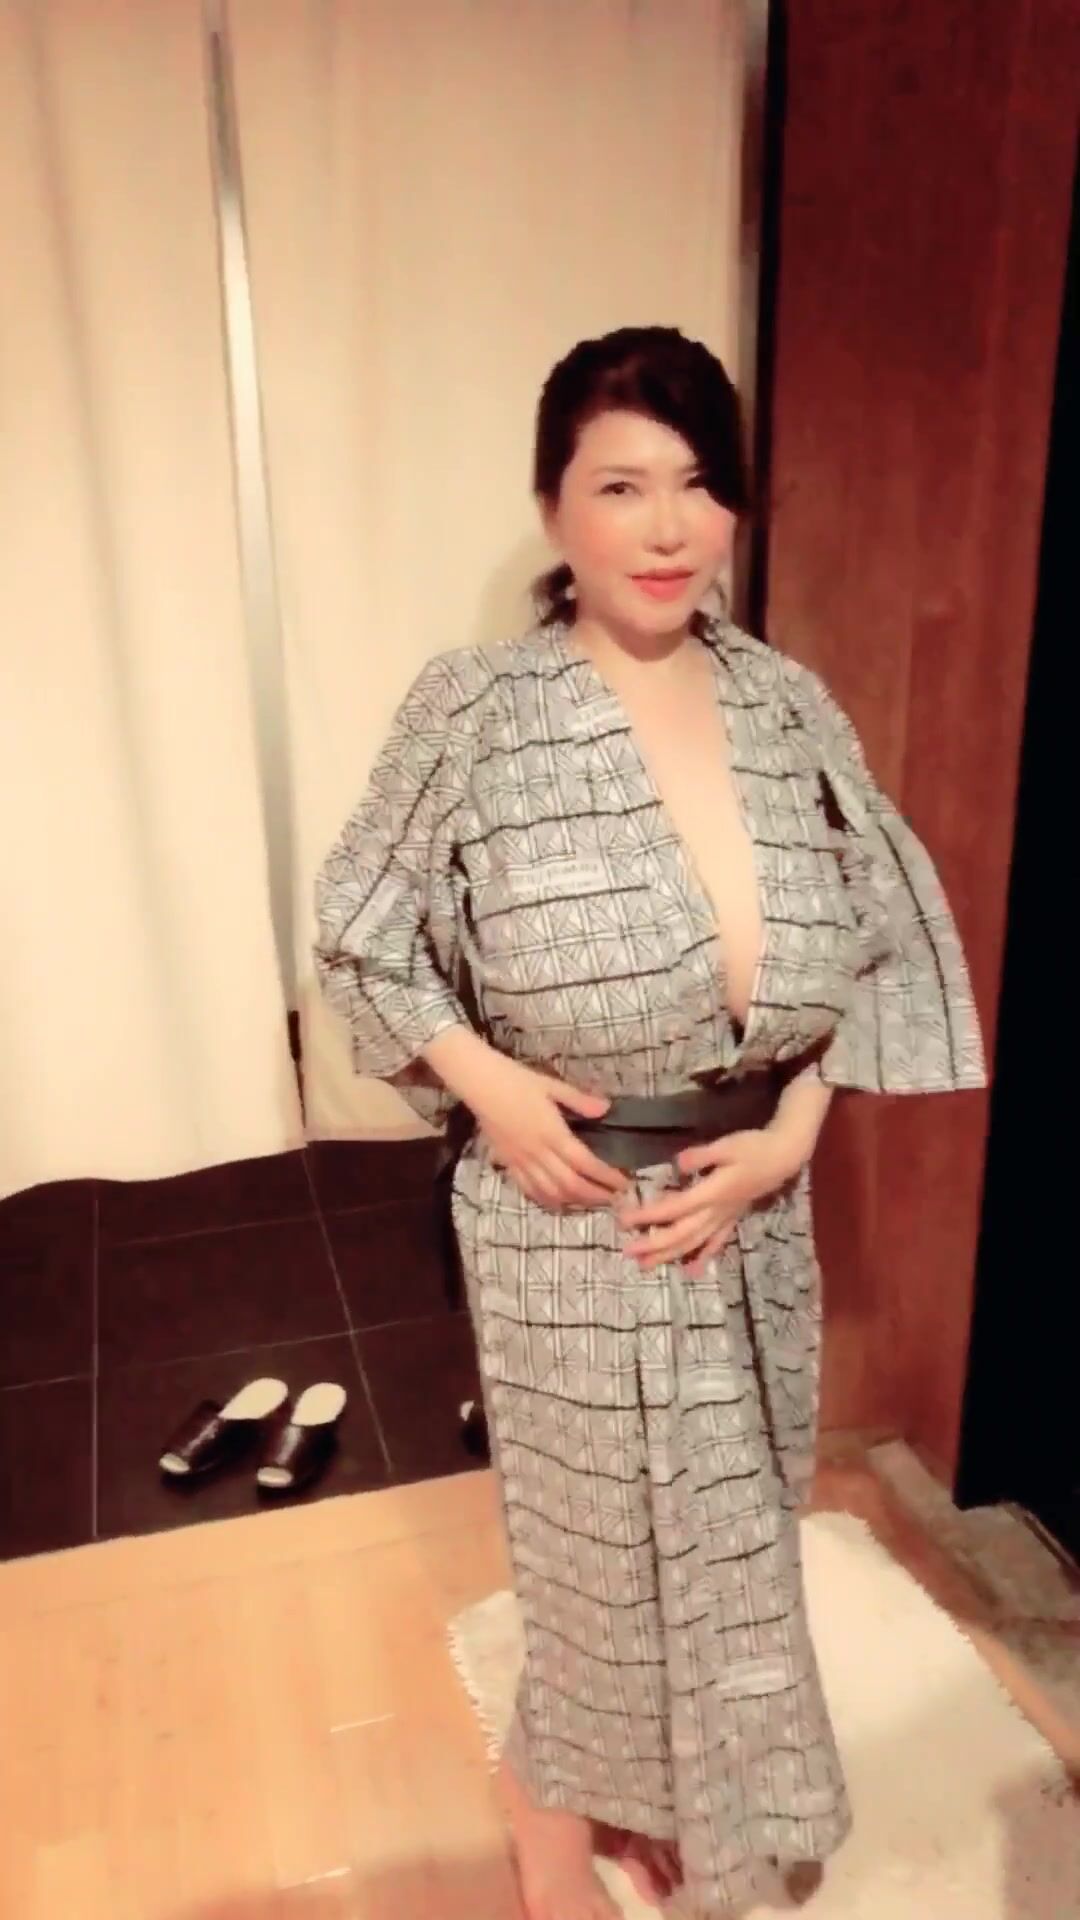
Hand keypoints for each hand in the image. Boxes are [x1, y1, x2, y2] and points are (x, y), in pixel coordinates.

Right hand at [425, 1030, 628, 1209]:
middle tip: (613, 1199)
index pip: (585, 1163)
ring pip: (550, 1192)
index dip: (606, 1177)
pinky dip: (546, 1200)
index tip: (623, 1183)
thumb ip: (579, 1100)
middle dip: (595, 1196)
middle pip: (571, 1185)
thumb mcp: (551, 1085)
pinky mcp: (507, 1163)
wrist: (479, 1084)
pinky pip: (528, 1189)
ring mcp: (521, 1161)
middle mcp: (538, 1153)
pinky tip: (558, 1203)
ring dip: (574, 1202)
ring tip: (591, 1202)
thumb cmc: (516, 1080)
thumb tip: (606, 1109)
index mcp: (552, 1133)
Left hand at [617, 1128, 799, 1274]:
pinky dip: (703, 1257)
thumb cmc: (753, 1147)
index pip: (674, 1209)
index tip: (625, 1220)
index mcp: (711, 1193)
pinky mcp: (732, 1218)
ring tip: (646, 1266)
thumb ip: (701, 1156)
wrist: (783, 1156)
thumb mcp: (726, 1145)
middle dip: (654, 1245)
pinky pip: (716, 1243)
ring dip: (670, 1255)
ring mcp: (725, 1218)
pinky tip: (692, 1272)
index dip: (649, 1216)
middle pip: (681, 1233)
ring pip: (694, 1242)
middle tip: (628, 1253)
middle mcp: (716, 1211)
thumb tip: (677, 1165)